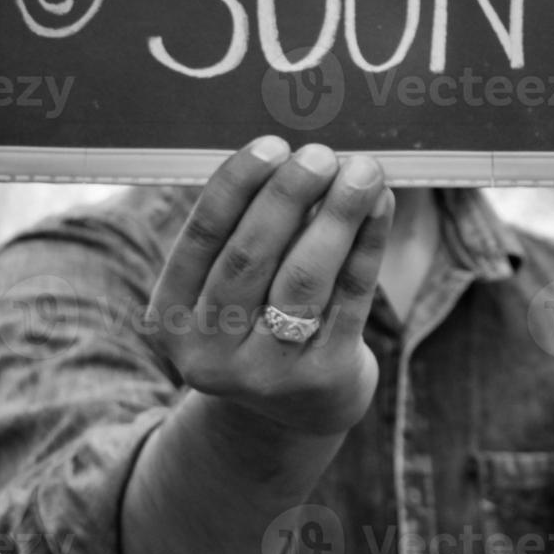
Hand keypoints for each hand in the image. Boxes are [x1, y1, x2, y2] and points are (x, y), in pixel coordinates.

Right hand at [147, 136, 391, 436]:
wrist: (297, 408)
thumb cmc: (261, 319)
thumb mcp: (232, 289)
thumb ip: (249, 230)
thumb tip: (295, 155)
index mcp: (172, 317)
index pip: (202, 240)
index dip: (235, 187)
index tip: (271, 145)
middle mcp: (210, 351)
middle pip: (250, 258)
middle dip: (287, 197)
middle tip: (320, 154)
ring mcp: (267, 371)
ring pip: (304, 278)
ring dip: (336, 216)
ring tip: (362, 170)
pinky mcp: (323, 376)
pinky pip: (350, 297)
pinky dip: (368, 244)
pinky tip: (381, 205)